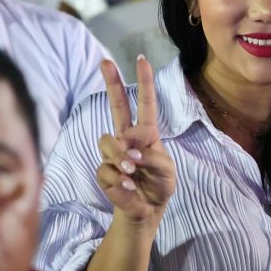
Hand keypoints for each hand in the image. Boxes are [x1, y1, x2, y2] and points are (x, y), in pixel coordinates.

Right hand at [95, 56, 175, 224]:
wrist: (147, 211)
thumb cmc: (159, 186)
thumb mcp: (166, 169)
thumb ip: (152, 157)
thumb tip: (130, 152)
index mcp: (147, 132)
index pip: (145, 103)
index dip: (144, 82)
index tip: (141, 60)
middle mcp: (127, 138)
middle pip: (116, 106)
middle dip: (111, 82)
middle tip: (105, 62)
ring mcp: (113, 153)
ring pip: (109, 141)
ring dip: (123, 157)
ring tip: (134, 171)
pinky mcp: (104, 172)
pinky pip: (108, 168)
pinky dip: (121, 180)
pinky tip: (129, 187)